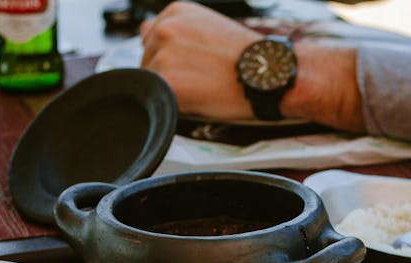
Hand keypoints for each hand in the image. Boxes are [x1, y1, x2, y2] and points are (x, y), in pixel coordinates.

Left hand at [140, 2, 257, 120]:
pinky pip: (160, 99)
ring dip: (173, 89)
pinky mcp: (167, 81)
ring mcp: (164, 54)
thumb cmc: (247, 56)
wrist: (269, 73)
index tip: (195, 65)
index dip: (174, 58)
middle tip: (204, 78)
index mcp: (176, 12)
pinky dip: (176, 103)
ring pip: (153, 82)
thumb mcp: (208, 28)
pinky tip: (200, 97)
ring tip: (205, 87)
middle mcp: (165, 28)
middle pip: (149, 60)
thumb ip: (172, 29)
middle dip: (171, 73)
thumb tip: (141, 28)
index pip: (154, 40)